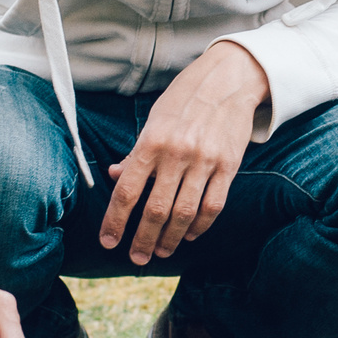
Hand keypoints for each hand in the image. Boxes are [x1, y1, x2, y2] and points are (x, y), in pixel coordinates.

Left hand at [100, 40, 270, 264]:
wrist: (228, 79)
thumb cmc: (185, 98)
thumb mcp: (154, 119)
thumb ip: (136, 152)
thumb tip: (114, 177)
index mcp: (151, 141)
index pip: (127, 190)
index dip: (115, 221)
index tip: (108, 241)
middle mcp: (177, 153)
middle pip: (156, 209)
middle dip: (143, 239)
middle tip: (136, 258)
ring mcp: (205, 161)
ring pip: (184, 213)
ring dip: (171, 238)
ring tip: (161, 251)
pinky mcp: (228, 166)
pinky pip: (213, 205)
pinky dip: (200, 225)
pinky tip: (190, 234)